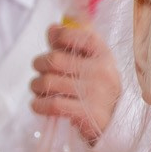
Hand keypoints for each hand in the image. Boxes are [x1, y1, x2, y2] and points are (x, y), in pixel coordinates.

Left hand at [30, 22, 120, 144]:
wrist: (114, 123)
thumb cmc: (96, 88)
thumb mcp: (92, 63)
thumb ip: (71, 44)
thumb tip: (52, 28)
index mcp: (104, 55)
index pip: (82, 36)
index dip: (62, 36)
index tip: (53, 45)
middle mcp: (101, 71)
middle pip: (55, 59)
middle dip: (39, 64)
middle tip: (39, 70)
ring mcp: (95, 93)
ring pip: (49, 82)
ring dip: (35, 85)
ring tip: (37, 88)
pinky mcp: (87, 113)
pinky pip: (53, 104)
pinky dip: (39, 104)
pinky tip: (38, 104)